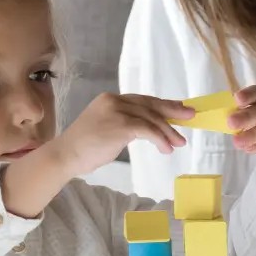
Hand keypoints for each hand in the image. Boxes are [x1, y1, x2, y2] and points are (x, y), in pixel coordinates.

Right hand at [54, 93, 193, 177]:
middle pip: (151, 105)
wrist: (65, 155)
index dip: (163, 104)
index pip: (143, 100)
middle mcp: (114, 101)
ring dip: (168, 132)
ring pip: (152, 118)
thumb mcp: (108, 129)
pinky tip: (165, 148)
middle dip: (173, 112)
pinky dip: (160, 139)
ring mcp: (117, 111)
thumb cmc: (85, 148)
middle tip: (190, 117)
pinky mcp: (120, 125)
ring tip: (178, 143)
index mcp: (111, 100)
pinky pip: (148, 130)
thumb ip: (127, 124)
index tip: (179, 108)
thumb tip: (151, 128)